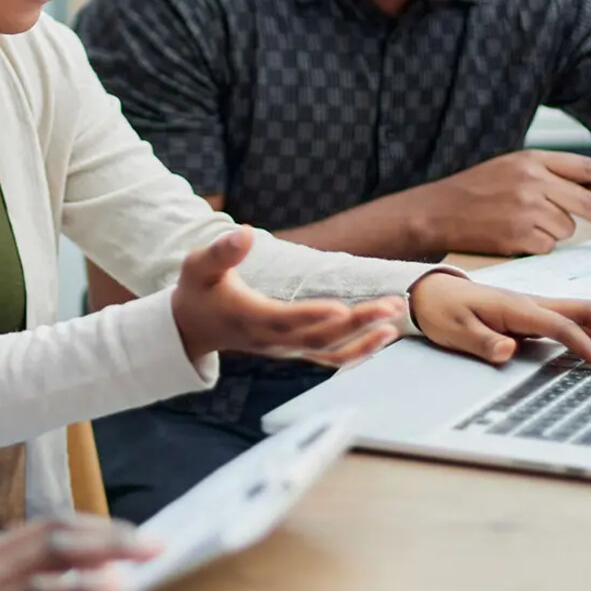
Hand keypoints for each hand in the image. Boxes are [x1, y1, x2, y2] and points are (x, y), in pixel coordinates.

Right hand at [0, 517, 160, 590]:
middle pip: (55, 530)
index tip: (122, 538)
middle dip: (108, 534)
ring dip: (105, 550)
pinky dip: (76, 585)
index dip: (86, 532)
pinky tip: (107, 586)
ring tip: (146, 555)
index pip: (40, 531)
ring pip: (52, 550)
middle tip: (154, 541)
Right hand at [170, 227, 404, 364]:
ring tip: (396, 320)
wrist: (194, 326)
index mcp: (247, 317)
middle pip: (318, 337)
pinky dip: (359, 352)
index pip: (284, 320)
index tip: (341, 308)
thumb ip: (222, 251)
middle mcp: (270, 339)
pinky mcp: (293, 351)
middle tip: (390, 306)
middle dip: (357, 324)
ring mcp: (284, 349)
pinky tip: (383, 336)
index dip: (312, 316)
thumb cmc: (199, 289)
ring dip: (365, 339)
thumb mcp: (199, 265)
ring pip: (328, 352)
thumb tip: (246, 232)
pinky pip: (329, 358)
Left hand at [407, 272, 590, 372]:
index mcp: (517, 307)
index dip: (590, 349)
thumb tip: (509, 351)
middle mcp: (533, 302)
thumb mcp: (455, 331)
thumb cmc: (442, 311)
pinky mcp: (535, 314)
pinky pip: (574, 319)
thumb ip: (482, 342)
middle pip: (587, 311)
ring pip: (585, 313)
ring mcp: (536, 306)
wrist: (430, 292)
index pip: (563, 327)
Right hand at [408, 150, 590, 256]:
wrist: (434, 212)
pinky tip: (512, 235)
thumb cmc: (473, 192)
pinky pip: (547, 246)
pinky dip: (536, 245)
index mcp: (531, 159)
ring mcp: (526, 209)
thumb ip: (548, 175)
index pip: (586, 168)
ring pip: (567, 229)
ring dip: (554, 232)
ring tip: (521, 224)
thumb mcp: (510, 169)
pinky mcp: (519, 235)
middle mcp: (532, 182)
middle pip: (589, 203)